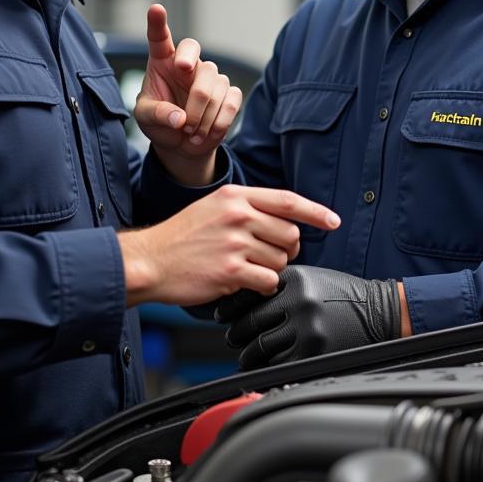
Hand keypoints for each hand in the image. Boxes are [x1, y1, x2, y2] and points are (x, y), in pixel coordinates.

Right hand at [118, 187, 339, 307]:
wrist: (150, 260)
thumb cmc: (181, 236)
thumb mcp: (213, 207)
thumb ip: (247, 208)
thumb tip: (285, 220)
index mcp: (235, 196)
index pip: (287, 201)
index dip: (315, 212)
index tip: (333, 221)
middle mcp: (237, 215)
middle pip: (290, 234)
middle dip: (286, 249)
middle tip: (266, 255)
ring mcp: (235, 243)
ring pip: (281, 260)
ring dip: (270, 268)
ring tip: (244, 266)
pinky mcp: (231, 270)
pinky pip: (268, 280)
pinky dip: (262, 285)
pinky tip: (242, 281)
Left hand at [133, 4, 241, 184]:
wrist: (180, 144)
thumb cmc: (159, 123)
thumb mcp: (145, 119)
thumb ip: (157, 114)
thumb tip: (179, 118)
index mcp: (162, 61)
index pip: (160, 38)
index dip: (158, 23)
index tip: (156, 9)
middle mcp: (188, 63)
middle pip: (198, 64)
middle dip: (196, 94)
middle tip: (185, 120)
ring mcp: (210, 77)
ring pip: (215, 87)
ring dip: (202, 117)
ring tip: (190, 134)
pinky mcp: (229, 93)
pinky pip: (231, 101)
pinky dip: (218, 123)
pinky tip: (205, 134)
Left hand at [215, 264, 401, 369]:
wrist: (380, 311)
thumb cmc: (342, 294)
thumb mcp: (309, 277)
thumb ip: (278, 285)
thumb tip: (241, 298)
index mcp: (294, 279)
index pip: (248, 293)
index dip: (230, 307)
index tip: (222, 315)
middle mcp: (299, 302)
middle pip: (250, 322)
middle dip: (236, 333)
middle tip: (232, 336)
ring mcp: (307, 328)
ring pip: (260, 346)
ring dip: (248, 353)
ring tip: (245, 353)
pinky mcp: (315, 352)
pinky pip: (278, 364)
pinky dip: (267, 366)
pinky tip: (262, 366)